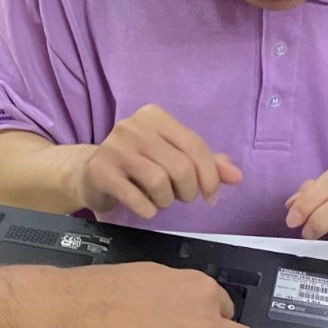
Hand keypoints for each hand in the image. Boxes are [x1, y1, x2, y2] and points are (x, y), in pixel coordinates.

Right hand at [73, 105, 241, 222]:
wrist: (90, 174)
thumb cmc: (138, 165)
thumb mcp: (172, 158)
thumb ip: (205, 164)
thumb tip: (237, 176)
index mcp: (154, 116)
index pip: (195, 145)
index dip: (210, 176)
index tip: (210, 196)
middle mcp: (133, 126)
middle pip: (180, 167)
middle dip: (188, 191)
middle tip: (180, 198)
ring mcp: (114, 147)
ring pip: (160, 183)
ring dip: (167, 201)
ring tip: (160, 200)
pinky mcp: (101, 171)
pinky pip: (137, 198)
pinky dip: (148, 210)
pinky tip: (145, 207)